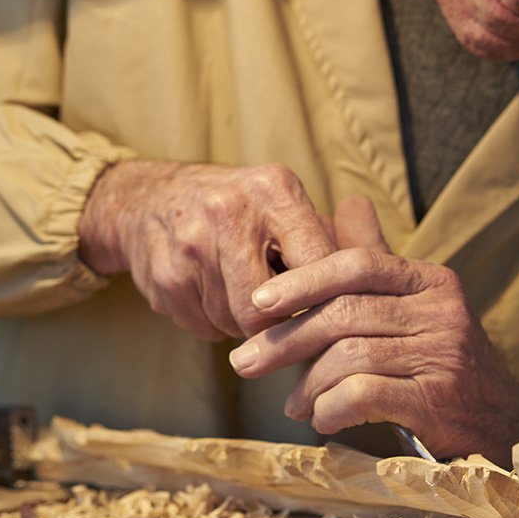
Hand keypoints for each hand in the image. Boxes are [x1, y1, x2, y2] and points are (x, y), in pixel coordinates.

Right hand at [77, 160, 334, 339]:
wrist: (149, 199)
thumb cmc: (239, 211)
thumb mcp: (283, 205)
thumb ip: (328, 242)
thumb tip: (369, 297)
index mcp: (274, 190)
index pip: (318, 264)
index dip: (327, 301)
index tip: (333, 320)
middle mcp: (230, 210)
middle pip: (270, 307)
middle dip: (278, 322)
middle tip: (280, 315)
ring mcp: (191, 243)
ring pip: (236, 323)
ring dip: (243, 323)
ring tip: (240, 293)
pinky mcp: (165, 274)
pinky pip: (204, 327)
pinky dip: (212, 322)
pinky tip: (209, 293)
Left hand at [228, 195, 518, 466]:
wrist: (499, 420)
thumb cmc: (439, 357)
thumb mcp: (414, 302)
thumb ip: (377, 259)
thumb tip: (349, 201)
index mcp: (430, 280)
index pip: (359, 264)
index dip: (303, 279)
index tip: (259, 302)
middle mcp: (441, 310)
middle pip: (346, 313)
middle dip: (287, 339)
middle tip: (246, 362)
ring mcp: (442, 355)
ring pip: (351, 357)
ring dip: (308, 383)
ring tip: (292, 402)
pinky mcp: (437, 400)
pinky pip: (365, 395)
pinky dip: (332, 407)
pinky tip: (321, 418)